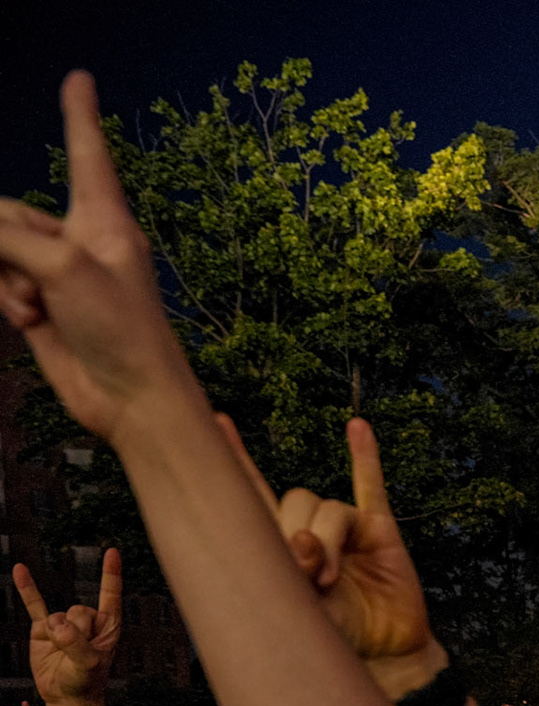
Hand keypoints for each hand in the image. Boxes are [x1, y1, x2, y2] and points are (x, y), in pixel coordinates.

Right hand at [0, 73, 207, 443]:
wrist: (130, 398)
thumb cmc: (121, 330)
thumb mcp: (63, 269)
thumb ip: (11, 238)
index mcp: (105, 221)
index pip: (87, 156)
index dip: (79, 116)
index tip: (80, 78)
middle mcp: (82, 242)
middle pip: (11, 214)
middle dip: (3, 242)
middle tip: (32, 281)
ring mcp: (59, 276)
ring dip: (4, 279)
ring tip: (34, 309)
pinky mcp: (42, 307)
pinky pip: (1, 284)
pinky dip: (5, 299)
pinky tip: (28, 322)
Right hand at [13, 549, 120, 705]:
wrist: (65, 696)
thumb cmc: (85, 681)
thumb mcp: (89, 665)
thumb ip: (75, 644)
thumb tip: (55, 625)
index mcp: (108, 626)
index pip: (111, 595)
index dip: (111, 574)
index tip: (112, 552)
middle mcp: (87, 621)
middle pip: (80, 611)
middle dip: (77, 632)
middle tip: (78, 652)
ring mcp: (64, 622)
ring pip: (59, 616)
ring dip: (58, 636)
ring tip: (63, 654)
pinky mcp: (43, 628)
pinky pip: (34, 605)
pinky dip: (27, 588)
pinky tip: (20, 570)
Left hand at [218, 413, 440, 696]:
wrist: (382, 656)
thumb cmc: (333, 641)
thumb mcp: (294, 610)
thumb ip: (290, 573)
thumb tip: (305, 540)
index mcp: (279, 547)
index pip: (249, 495)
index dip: (234, 460)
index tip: (213, 422)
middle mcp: (310, 530)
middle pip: (293, 502)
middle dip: (295, 535)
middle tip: (306, 577)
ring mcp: (346, 529)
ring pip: (328, 508)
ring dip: (328, 540)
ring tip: (332, 578)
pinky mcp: (379, 532)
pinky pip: (370, 488)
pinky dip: (364, 458)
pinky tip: (357, 428)